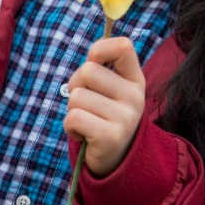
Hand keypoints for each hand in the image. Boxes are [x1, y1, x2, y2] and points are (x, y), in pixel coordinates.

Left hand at [63, 35, 145, 177]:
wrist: (114, 158)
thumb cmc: (102, 115)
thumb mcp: (108, 89)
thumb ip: (100, 68)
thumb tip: (94, 51)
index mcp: (134, 80)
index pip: (123, 46)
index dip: (99, 49)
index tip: (94, 62)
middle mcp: (135, 97)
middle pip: (87, 71)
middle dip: (76, 86)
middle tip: (85, 103)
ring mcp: (125, 118)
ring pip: (77, 97)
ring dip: (72, 110)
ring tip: (86, 121)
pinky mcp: (111, 137)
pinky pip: (74, 118)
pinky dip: (69, 127)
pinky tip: (82, 134)